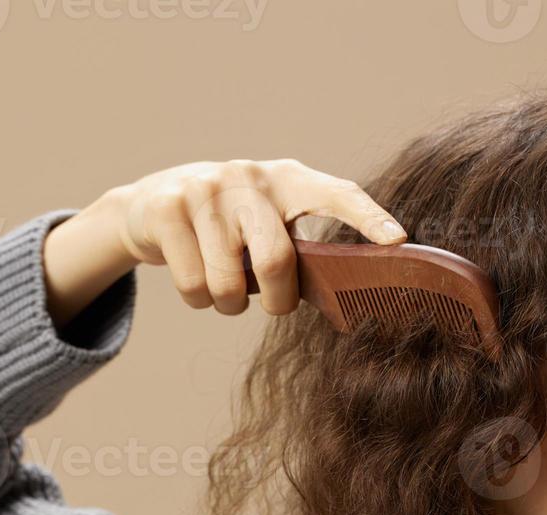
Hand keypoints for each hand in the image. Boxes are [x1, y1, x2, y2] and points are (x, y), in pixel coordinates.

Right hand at [105, 158, 406, 316]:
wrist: (149, 204)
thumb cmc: (227, 225)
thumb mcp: (265, 222)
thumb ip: (298, 248)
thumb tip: (342, 296)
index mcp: (287, 180)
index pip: (336, 194)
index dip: (368, 218)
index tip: (397, 241)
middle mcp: (249, 178)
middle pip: (276, 261)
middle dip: (277, 300)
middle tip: (273, 305)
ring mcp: (205, 190)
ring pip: (228, 283)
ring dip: (228, 303)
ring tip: (222, 287)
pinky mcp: (167, 209)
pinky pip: (194, 285)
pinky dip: (198, 300)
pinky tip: (195, 279)